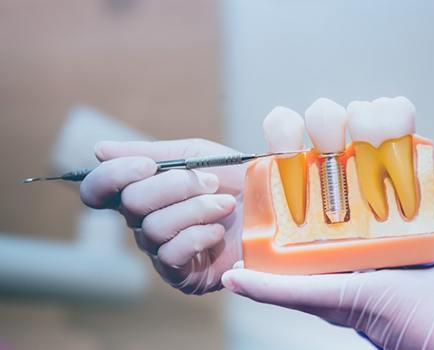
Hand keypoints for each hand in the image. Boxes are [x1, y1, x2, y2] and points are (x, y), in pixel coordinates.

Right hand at [80, 139, 244, 294]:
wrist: (274, 207)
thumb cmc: (236, 179)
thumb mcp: (196, 154)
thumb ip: (152, 152)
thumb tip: (99, 150)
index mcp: (144, 192)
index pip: (98, 191)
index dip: (114, 175)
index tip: (149, 165)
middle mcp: (145, 224)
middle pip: (130, 204)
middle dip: (175, 186)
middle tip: (211, 182)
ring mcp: (161, 251)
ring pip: (154, 227)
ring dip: (195, 209)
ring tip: (224, 205)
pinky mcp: (181, 275)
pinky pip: (171, 254)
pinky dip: (199, 236)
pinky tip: (220, 232)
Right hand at [222, 180, 433, 348]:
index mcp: (380, 274)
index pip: (337, 257)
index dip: (312, 239)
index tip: (291, 213)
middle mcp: (362, 290)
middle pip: (310, 272)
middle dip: (280, 256)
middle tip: (255, 231)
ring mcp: (353, 300)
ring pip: (297, 286)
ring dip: (262, 276)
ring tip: (234, 260)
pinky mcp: (351, 304)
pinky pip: (303, 296)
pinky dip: (268, 290)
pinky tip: (237, 279)